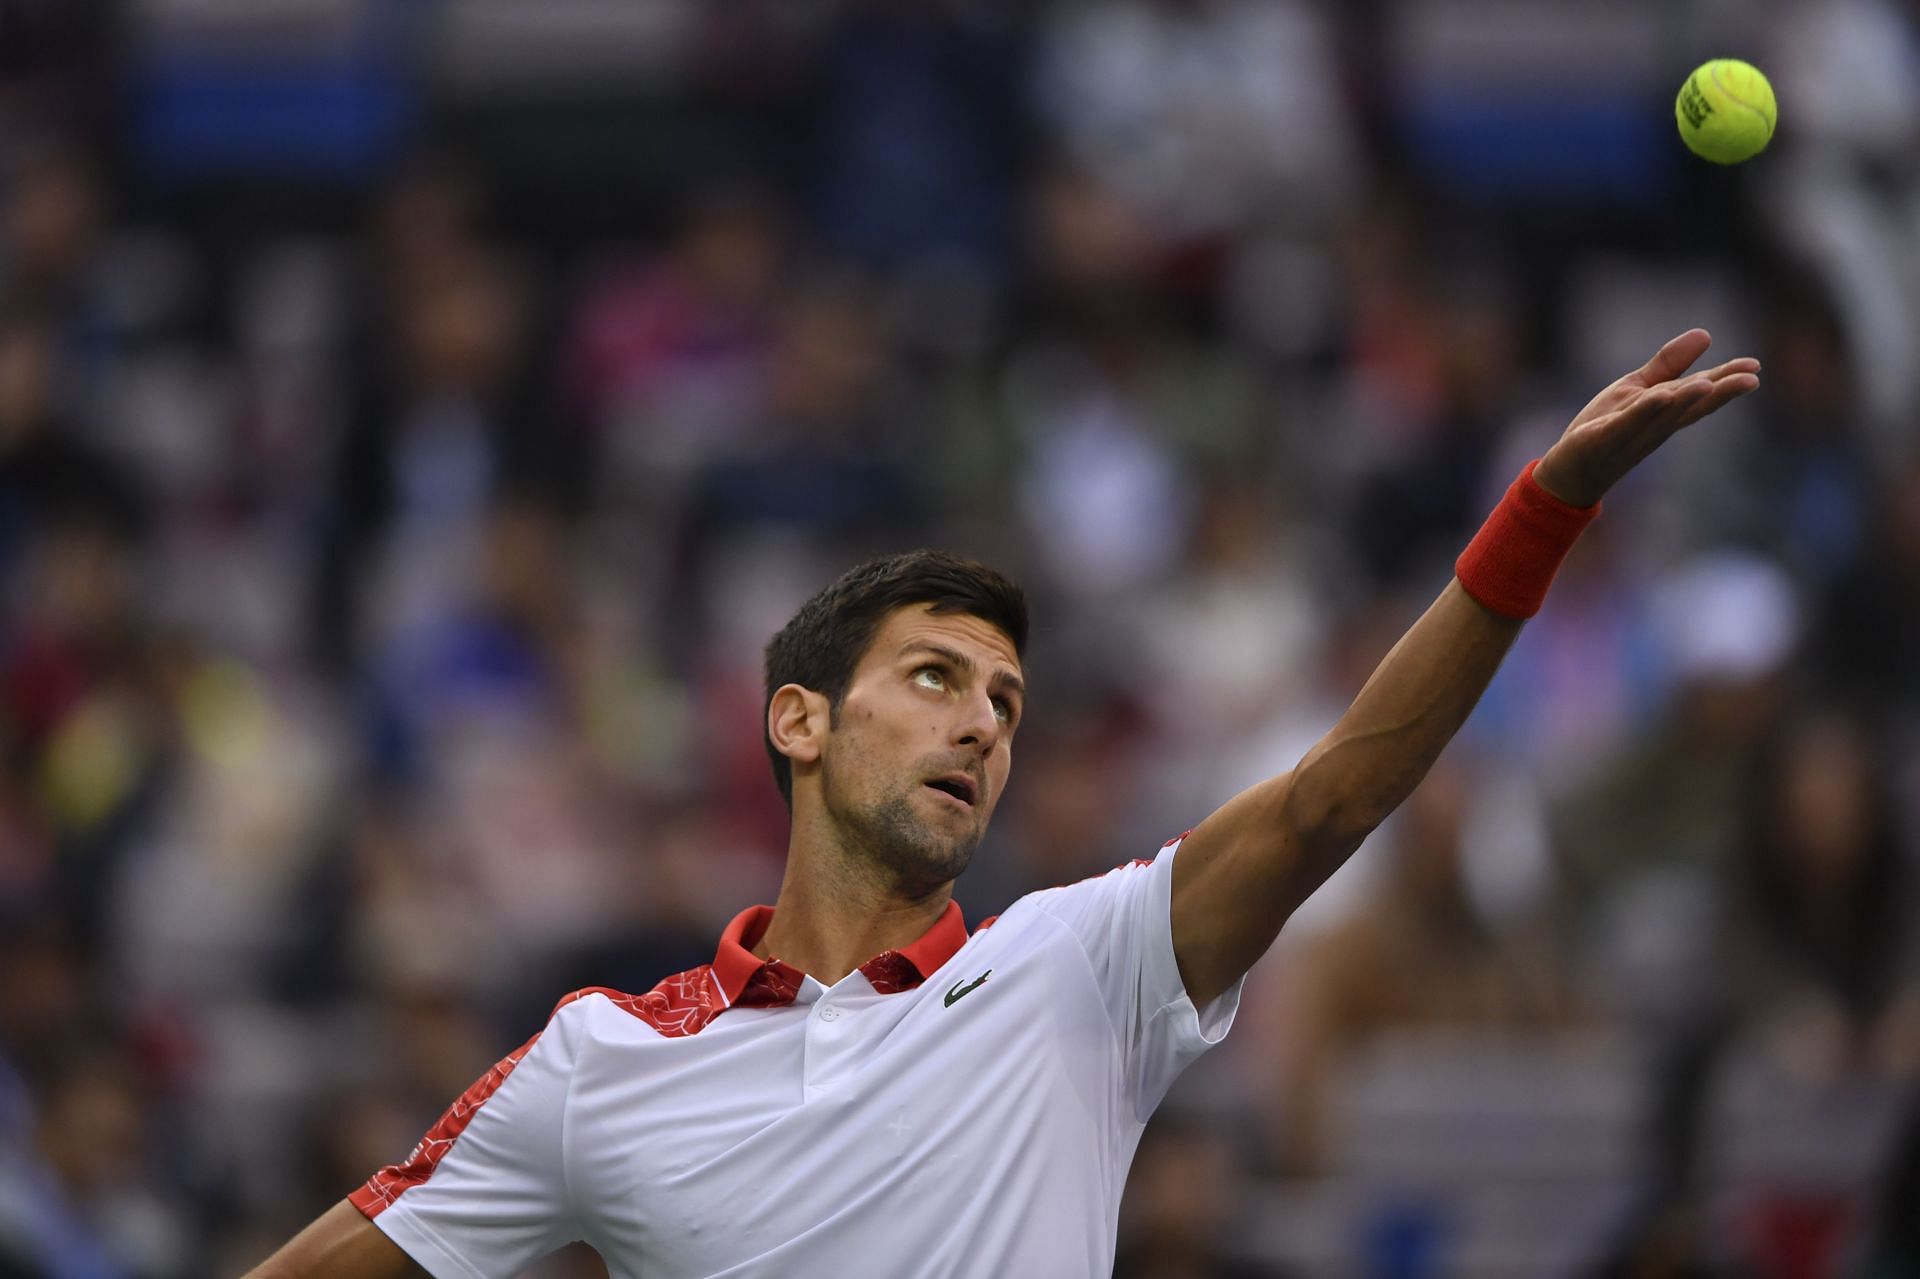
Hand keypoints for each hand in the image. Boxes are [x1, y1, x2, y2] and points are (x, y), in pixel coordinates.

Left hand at [1532, 329, 1759, 506]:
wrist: (1571, 470)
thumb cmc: (1607, 428)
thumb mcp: (1639, 389)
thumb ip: (1669, 364)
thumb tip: (1706, 334)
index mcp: (1667, 412)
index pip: (1700, 393)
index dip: (1727, 381)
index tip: (1755, 368)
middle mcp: (1656, 425)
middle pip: (1690, 406)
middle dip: (1720, 393)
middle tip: (1751, 379)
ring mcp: (1631, 433)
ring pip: (1663, 415)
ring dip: (1686, 400)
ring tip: (1709, 384)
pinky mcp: (1604, 438)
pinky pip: (1627, 424)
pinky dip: (1644, 412)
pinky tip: (1660, 397)